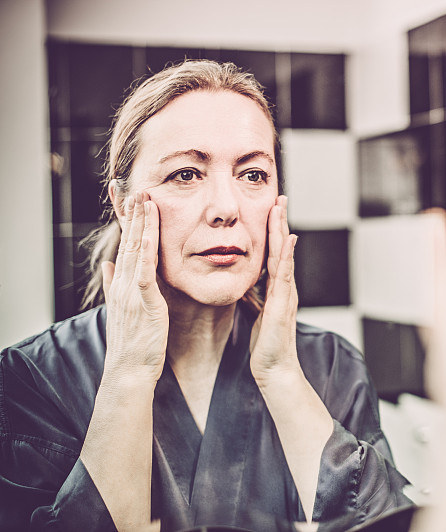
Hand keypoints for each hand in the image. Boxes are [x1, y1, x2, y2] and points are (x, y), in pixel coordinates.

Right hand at [101, 189, 168, 383]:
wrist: (129, 369)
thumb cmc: (132, 342)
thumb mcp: (123, 309)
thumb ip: (114, 286)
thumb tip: (108, 266)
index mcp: (122, 284)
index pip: (126, 246)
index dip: (128, 223)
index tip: (130, 200)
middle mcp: (123, 283)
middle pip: (129, 242)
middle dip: (133, 215)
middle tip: (137, 188)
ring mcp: (132, 291)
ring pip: (136, 251)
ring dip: (141, 225)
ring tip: (144, 200)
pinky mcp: (144, 301)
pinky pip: (145, 272)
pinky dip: (146, 251)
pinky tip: (149, 234)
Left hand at [250, 195, 299, 383]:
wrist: (275, 368)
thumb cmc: (266, 345)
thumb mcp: (256, 313)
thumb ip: (253, 296)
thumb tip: (243, 282)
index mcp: (276, 288)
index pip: (274, 253)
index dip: (272, 230)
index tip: (270, 208)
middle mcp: (284, 287)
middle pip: (282, 247)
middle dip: (279, 222)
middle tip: (279, 197)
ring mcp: (286, 293)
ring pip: (284, 255)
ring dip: (283, 230)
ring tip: (282, 208)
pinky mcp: (283, 303)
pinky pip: (285, 274)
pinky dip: (288, 255)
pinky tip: (288, 239)